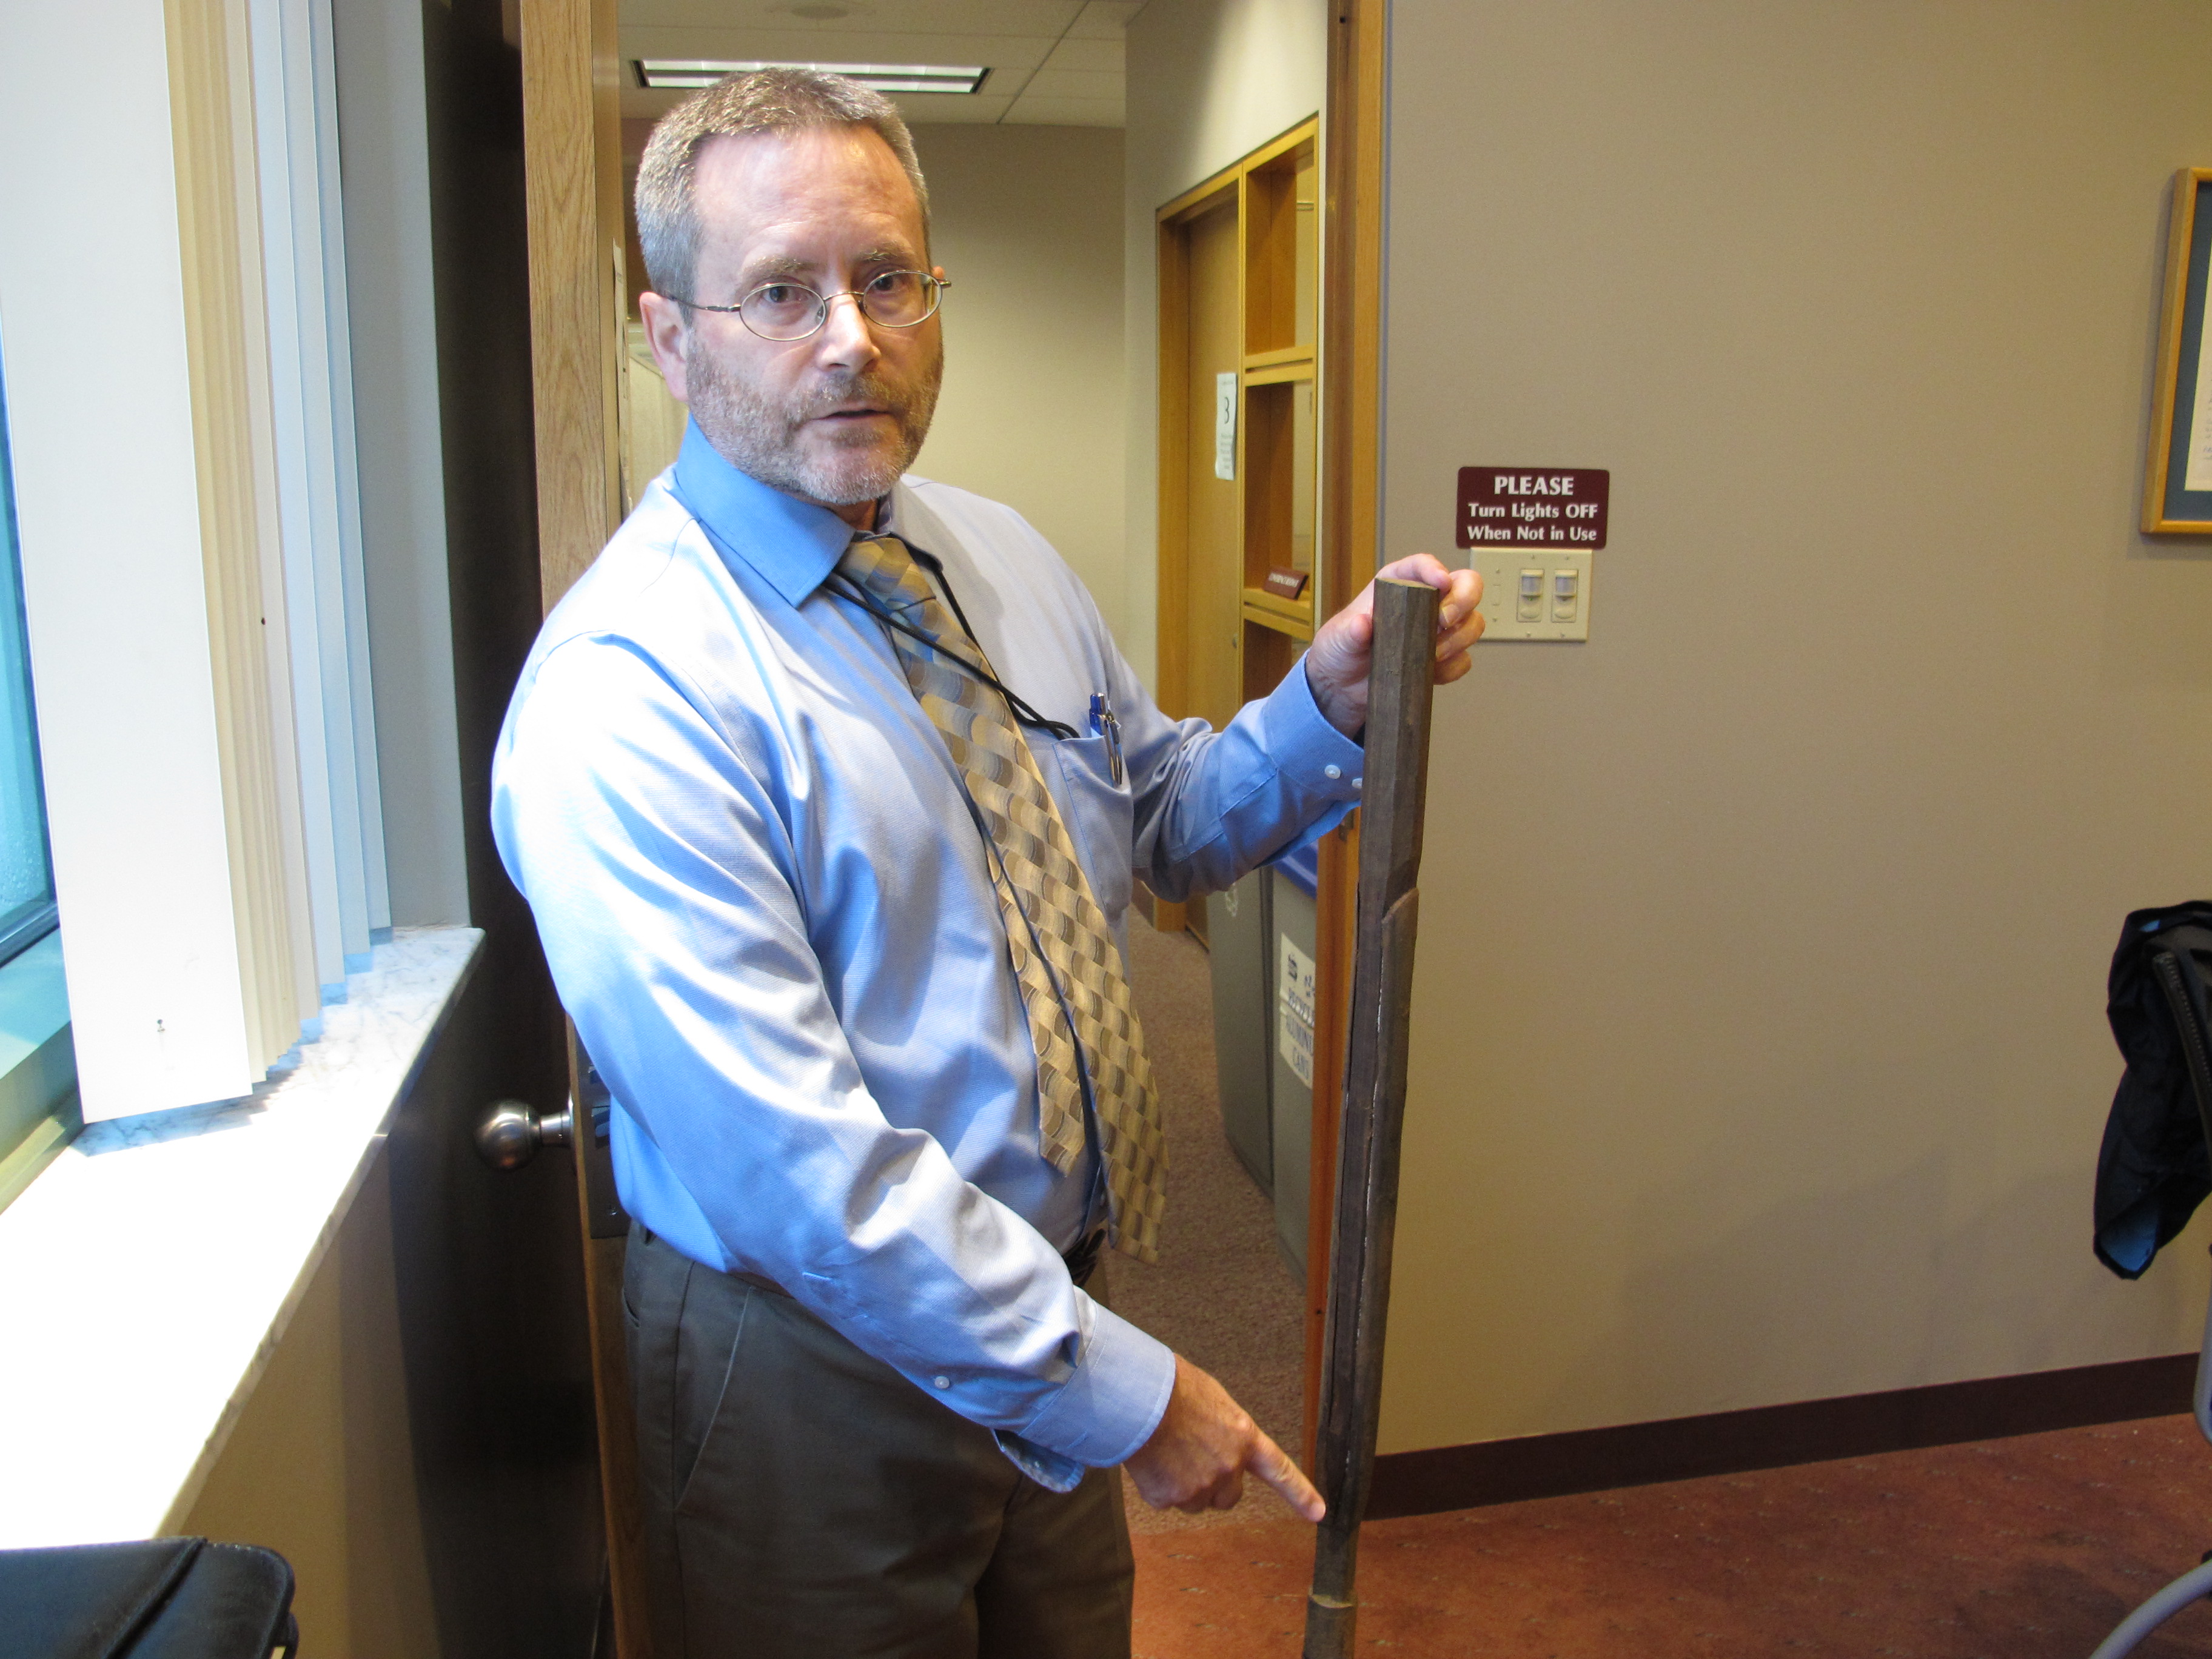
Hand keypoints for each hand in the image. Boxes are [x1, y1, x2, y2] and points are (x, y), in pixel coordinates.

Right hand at [1124, 1355, 1325, 1521]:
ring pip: (1196, 1501)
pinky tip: (1150, 1460)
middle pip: (1229, 1496)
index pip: (1280, 1471)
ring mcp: (1199, 1487)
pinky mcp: (1169, 1498)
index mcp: (1243, 1437)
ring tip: (1166, 1452)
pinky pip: (1166, 1501)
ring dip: (1185, 1486)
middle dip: (1215, 1485)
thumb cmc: (1173, 1387)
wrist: (1138, 1397)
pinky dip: (1157, 1486)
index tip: (1319, 1514)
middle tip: (1192, 1458)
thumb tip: (1214, 1445)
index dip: (1300, 1494)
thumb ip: (1224, 1431)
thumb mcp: (1213, 1400)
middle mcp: (1228, 1468)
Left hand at [1303, 554, 1483, 737]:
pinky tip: (1432, 673)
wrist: (1342, 687)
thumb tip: (1363, 624)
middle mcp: (1424, 602)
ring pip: (1472, 622)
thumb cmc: (1340, 650)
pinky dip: (1453, 667)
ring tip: (1431, 654)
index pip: (1423, 565)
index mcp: (1398, 584)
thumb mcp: (1338, 638)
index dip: (1436, 569)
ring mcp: (1437, 630)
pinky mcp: (1442, 659)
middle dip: (1462, 602)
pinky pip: (1464, 660)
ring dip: (1459, 638)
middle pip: (1465, 586)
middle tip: (1442, 622)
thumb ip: (1350, 631)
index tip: (1440, 582)